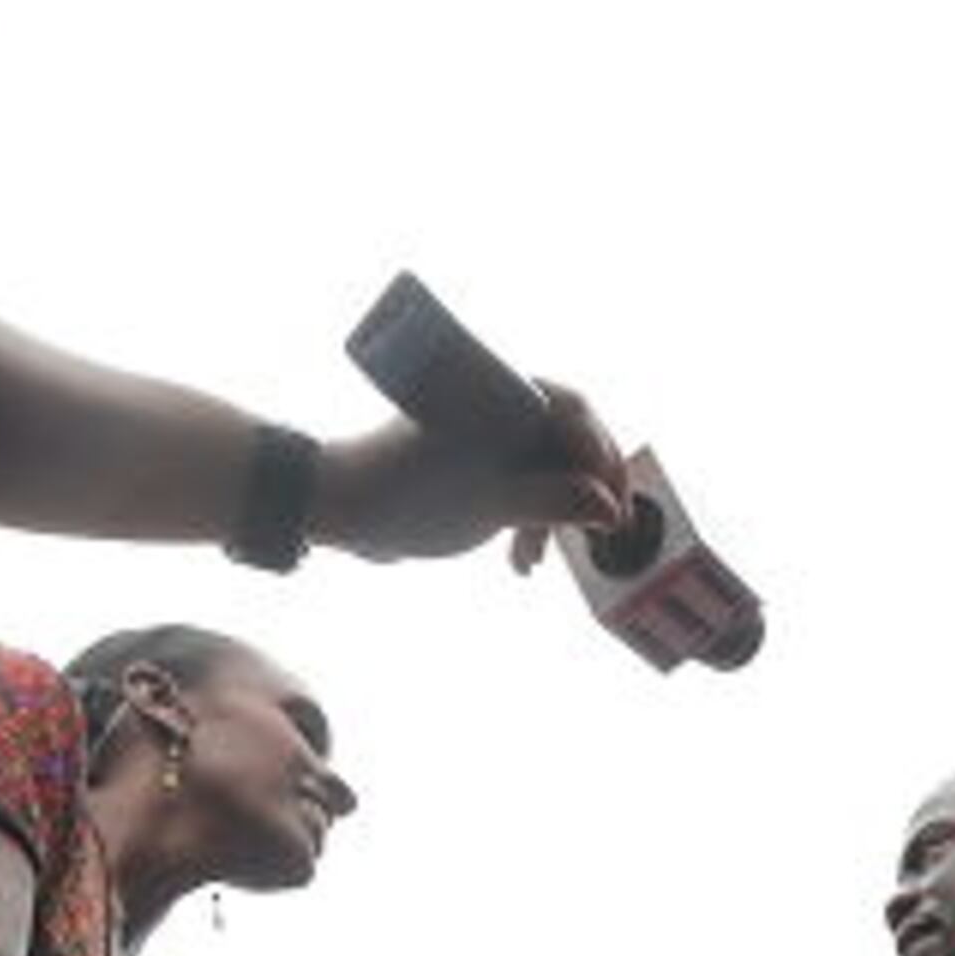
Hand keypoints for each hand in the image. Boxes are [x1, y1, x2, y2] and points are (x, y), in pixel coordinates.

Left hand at [317, 382, 632, 569]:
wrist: (341, 510)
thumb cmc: (408, 494)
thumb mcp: (493, 503)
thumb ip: (555, 502)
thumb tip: (611, 511)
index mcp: (501, 394)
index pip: (575, 413)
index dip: (603, 460)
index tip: (613, 508)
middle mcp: (497, 407)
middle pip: (566, 445)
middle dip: (579, 497)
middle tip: (594, 537)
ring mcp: (485, 438)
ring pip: (544, 472)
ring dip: (550, 519)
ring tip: (533, 560)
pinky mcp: (473, 466)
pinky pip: (518, 489)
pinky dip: (525, 522)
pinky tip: (518, 561)